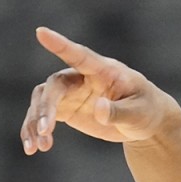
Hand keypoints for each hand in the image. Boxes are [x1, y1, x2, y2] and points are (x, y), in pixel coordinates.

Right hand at [21, 27, 180, 154]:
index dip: (61, 45)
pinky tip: (34, 149)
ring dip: (35, 122)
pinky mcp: (66, 110)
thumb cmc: (146, 110)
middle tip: (45, 130)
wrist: (144, 123)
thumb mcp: (139, 113)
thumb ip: (119, 111)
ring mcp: (71, 94)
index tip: (42, 33)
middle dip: (46, 107)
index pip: (80, 56)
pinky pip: (43, 117)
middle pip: (55, 86)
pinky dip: (34, 131)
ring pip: (42, 101)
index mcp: (104, 71)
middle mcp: (82, 78)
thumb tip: (99, 107)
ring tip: (37, 147)